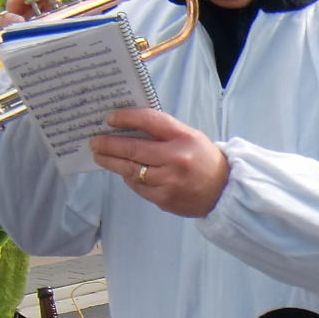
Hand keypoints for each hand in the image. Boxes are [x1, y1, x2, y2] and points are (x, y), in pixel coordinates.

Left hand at [88, 107, 229, 216]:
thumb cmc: (203, 159)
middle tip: (94, 142)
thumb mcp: (189, 137)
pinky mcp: (164, 199)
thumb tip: (128, 126)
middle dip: (109, 145)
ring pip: (131, 170)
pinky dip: (128, 177)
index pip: (149, 122)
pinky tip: (122, 171)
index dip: (126, 118)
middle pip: (133, 149)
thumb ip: (163, 131)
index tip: (110, 119)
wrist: (223, 191)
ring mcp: (169, 181)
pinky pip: (137, 186)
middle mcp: (176, 158)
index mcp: (184, 138)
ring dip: (111, 162)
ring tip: (100, 157)